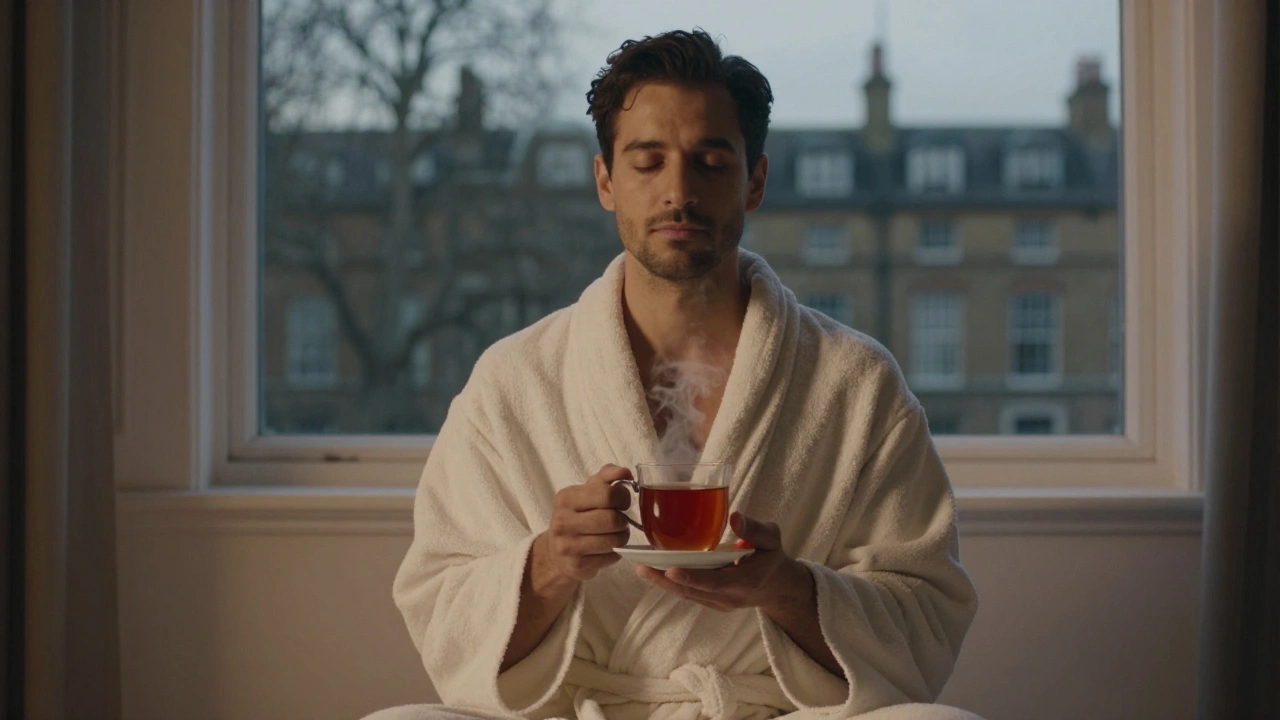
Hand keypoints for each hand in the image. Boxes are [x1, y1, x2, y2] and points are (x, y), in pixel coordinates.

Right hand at [537, 464, 632, 582]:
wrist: (557, 549)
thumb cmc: (579, 514)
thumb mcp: (588, 490)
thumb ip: (607, 475)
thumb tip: (626, 472)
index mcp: (566, 498)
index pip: (607, 494)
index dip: (623, 498)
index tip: (622, 502)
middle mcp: (562, 521)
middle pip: (612, 519)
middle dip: (623, 520)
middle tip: (620, 521)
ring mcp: (567, 546)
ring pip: (614, 540)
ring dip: (622, 537)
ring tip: (616, 533)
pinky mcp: (577, 566)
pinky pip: (610, 557)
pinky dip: (616, 552)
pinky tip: (607, 548)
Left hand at [636, 512, 811, 613]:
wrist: (777, 587)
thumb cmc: (773, 558)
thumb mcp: (772, 539)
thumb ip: (755, 528)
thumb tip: (734, 516)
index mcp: (745, 582)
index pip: (714, 582)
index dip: (692, 577)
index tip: (670, 570)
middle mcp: (729, 598)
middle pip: (693, 591)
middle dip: (665, 580)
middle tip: (641, 566)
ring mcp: (719, 604)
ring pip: (687, 594)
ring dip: (663, 583)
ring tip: (640, 568)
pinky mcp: (712, 602)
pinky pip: (689, 594)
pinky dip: (671, 584)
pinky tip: (654, 571)